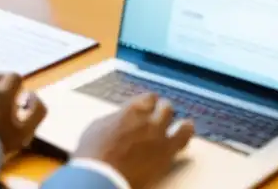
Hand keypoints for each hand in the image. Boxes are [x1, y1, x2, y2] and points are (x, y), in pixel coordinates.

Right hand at [74, 94, 194, 188]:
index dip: (150, 104)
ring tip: (182, 125)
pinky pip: (183, 140)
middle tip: (161, 118)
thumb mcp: (97, 128)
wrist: (100, 177)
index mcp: (131, 110)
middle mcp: (149, 119)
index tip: (149, 108)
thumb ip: (115, 119)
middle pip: (166, 108)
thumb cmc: (92, 154)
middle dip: (164, 113)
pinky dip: (184, 135)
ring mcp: (160, 136)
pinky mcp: (166, 154)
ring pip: (179, 121)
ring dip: (179, 124)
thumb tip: (119, 119)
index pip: (149, 98)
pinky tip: (184, 135)